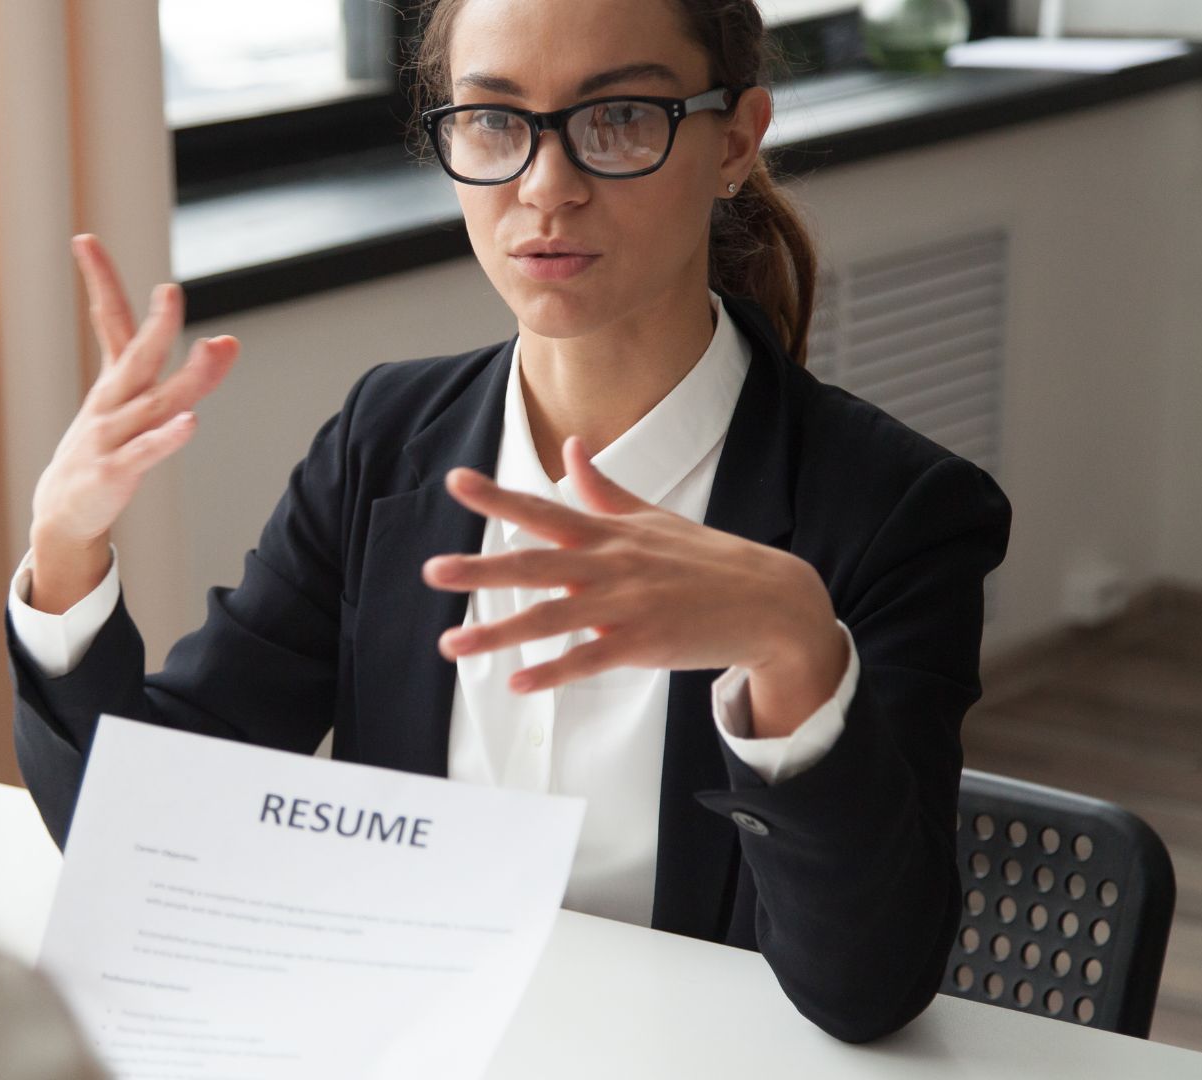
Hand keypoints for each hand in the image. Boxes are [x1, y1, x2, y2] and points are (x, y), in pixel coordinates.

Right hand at [27, 235, 238, 612]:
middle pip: (137, 356)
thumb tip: (225, 341)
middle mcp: (111, 403)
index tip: (83, 239)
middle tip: (170, 292)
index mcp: (113, 382)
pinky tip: (191, 423)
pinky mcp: (114, 472)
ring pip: (153, 403)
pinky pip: (145, 452)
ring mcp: (110, 437)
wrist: (63, 512)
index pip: (107, 321)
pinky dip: (167, 438)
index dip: (98, 280)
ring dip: (185, 377)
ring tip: (214, 349)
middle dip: (157, 325)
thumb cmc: (103, 451)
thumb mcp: (133, 406)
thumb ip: (180, 374)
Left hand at [421, 436, 847, 736]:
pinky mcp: (643, 644)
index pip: (542, 509)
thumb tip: (572, 447)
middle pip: (535, 564)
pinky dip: (552, 672)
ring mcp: (626, 606)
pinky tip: (517, 683)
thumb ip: (602, 489)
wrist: (769, 601)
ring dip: (499, 632)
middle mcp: (610, 565)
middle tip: (432, 571)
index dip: (497, 496)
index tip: (455, 482)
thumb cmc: (706, 558)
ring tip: (451, 644)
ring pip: (551, 617)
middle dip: (481, 568)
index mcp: (608, 533)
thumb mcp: (652, 517)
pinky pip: (589, 660)